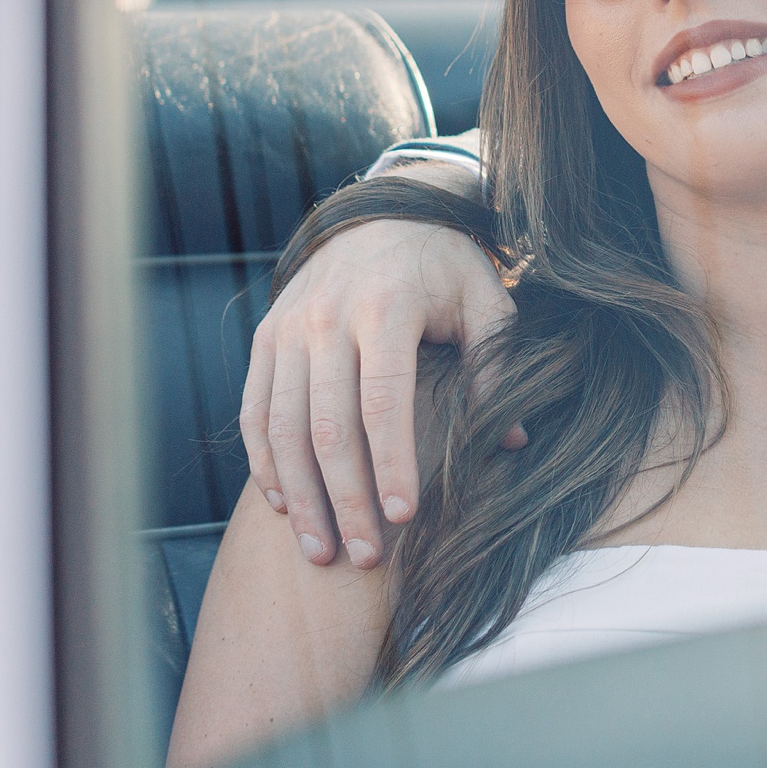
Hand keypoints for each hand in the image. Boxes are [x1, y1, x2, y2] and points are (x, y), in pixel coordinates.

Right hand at [241, 216, 520, 568]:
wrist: (383, 211)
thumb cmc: (446, 265)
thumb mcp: (486, 299)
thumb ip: (496, 366)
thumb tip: (511, 441)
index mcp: (387, 307)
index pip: (385, 400)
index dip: (393, 463)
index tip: (405, 517)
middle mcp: (328, 318)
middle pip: (328, 426)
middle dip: (345, 499)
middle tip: (364, 557)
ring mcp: (289, 328)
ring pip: (281, 427)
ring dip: (299, 496)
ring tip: (320, 552)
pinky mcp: (266, 338)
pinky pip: (254, 411)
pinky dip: (264, 464)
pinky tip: (283, 507)